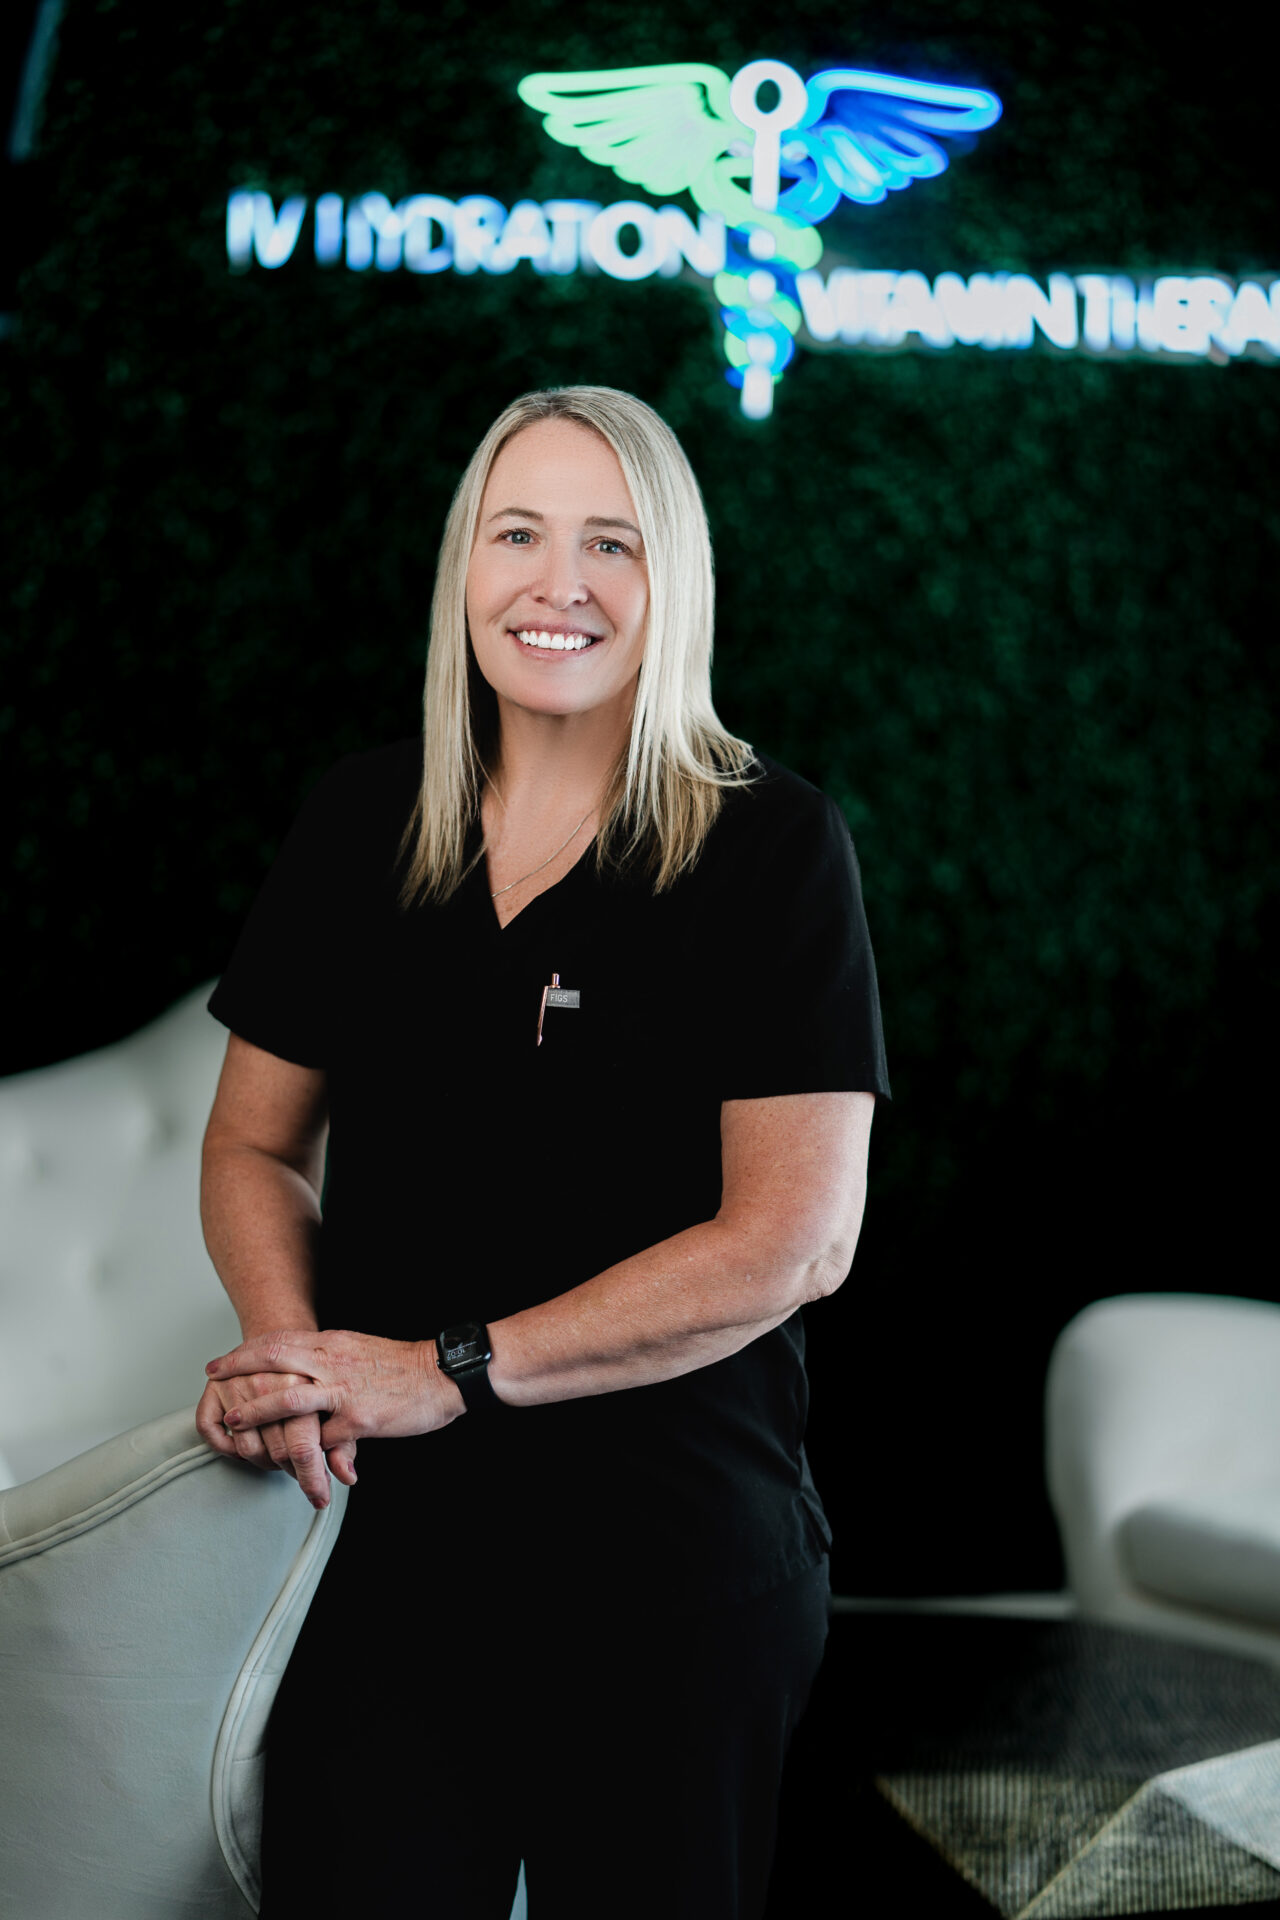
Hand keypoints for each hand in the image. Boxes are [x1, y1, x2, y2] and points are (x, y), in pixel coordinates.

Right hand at [195, 1367, 358, 1509]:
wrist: (294, 1336)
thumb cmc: (319, 1374)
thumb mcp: (342, 1403)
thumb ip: (345, 1443)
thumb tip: (348, 1478)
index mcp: (308, 1385)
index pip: (305, 1448)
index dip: (313, 1479)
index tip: (319, 1499)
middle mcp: (272, 1382)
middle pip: (275, 1449)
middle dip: (287, 1470)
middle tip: (294, 1472)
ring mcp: (242, 1380)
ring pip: (245, 1444)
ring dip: (259, 1460)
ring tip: (272, 1457)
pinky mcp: (216, 1382)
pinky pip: (208, 1426)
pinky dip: (220, 1443)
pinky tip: (237, 1438)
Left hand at [204, 1328, 462, 1459]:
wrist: (443, 1375)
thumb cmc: (404, 1364)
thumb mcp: (359, 1349)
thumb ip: (329, 1357)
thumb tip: (301, 1361)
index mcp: (333, 1343)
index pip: (279, 1340)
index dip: (245, 1350)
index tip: (223, 1359)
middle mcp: (333, 1361)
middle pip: (274, 1359)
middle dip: (238, 1369)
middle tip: (213, 1377)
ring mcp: (344, 1391)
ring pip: (288, 1398)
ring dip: (255, 1410)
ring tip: (233, 1421)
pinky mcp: (358, 1420)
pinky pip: (322, 1439)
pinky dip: (304, 1454)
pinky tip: (293, 1466)